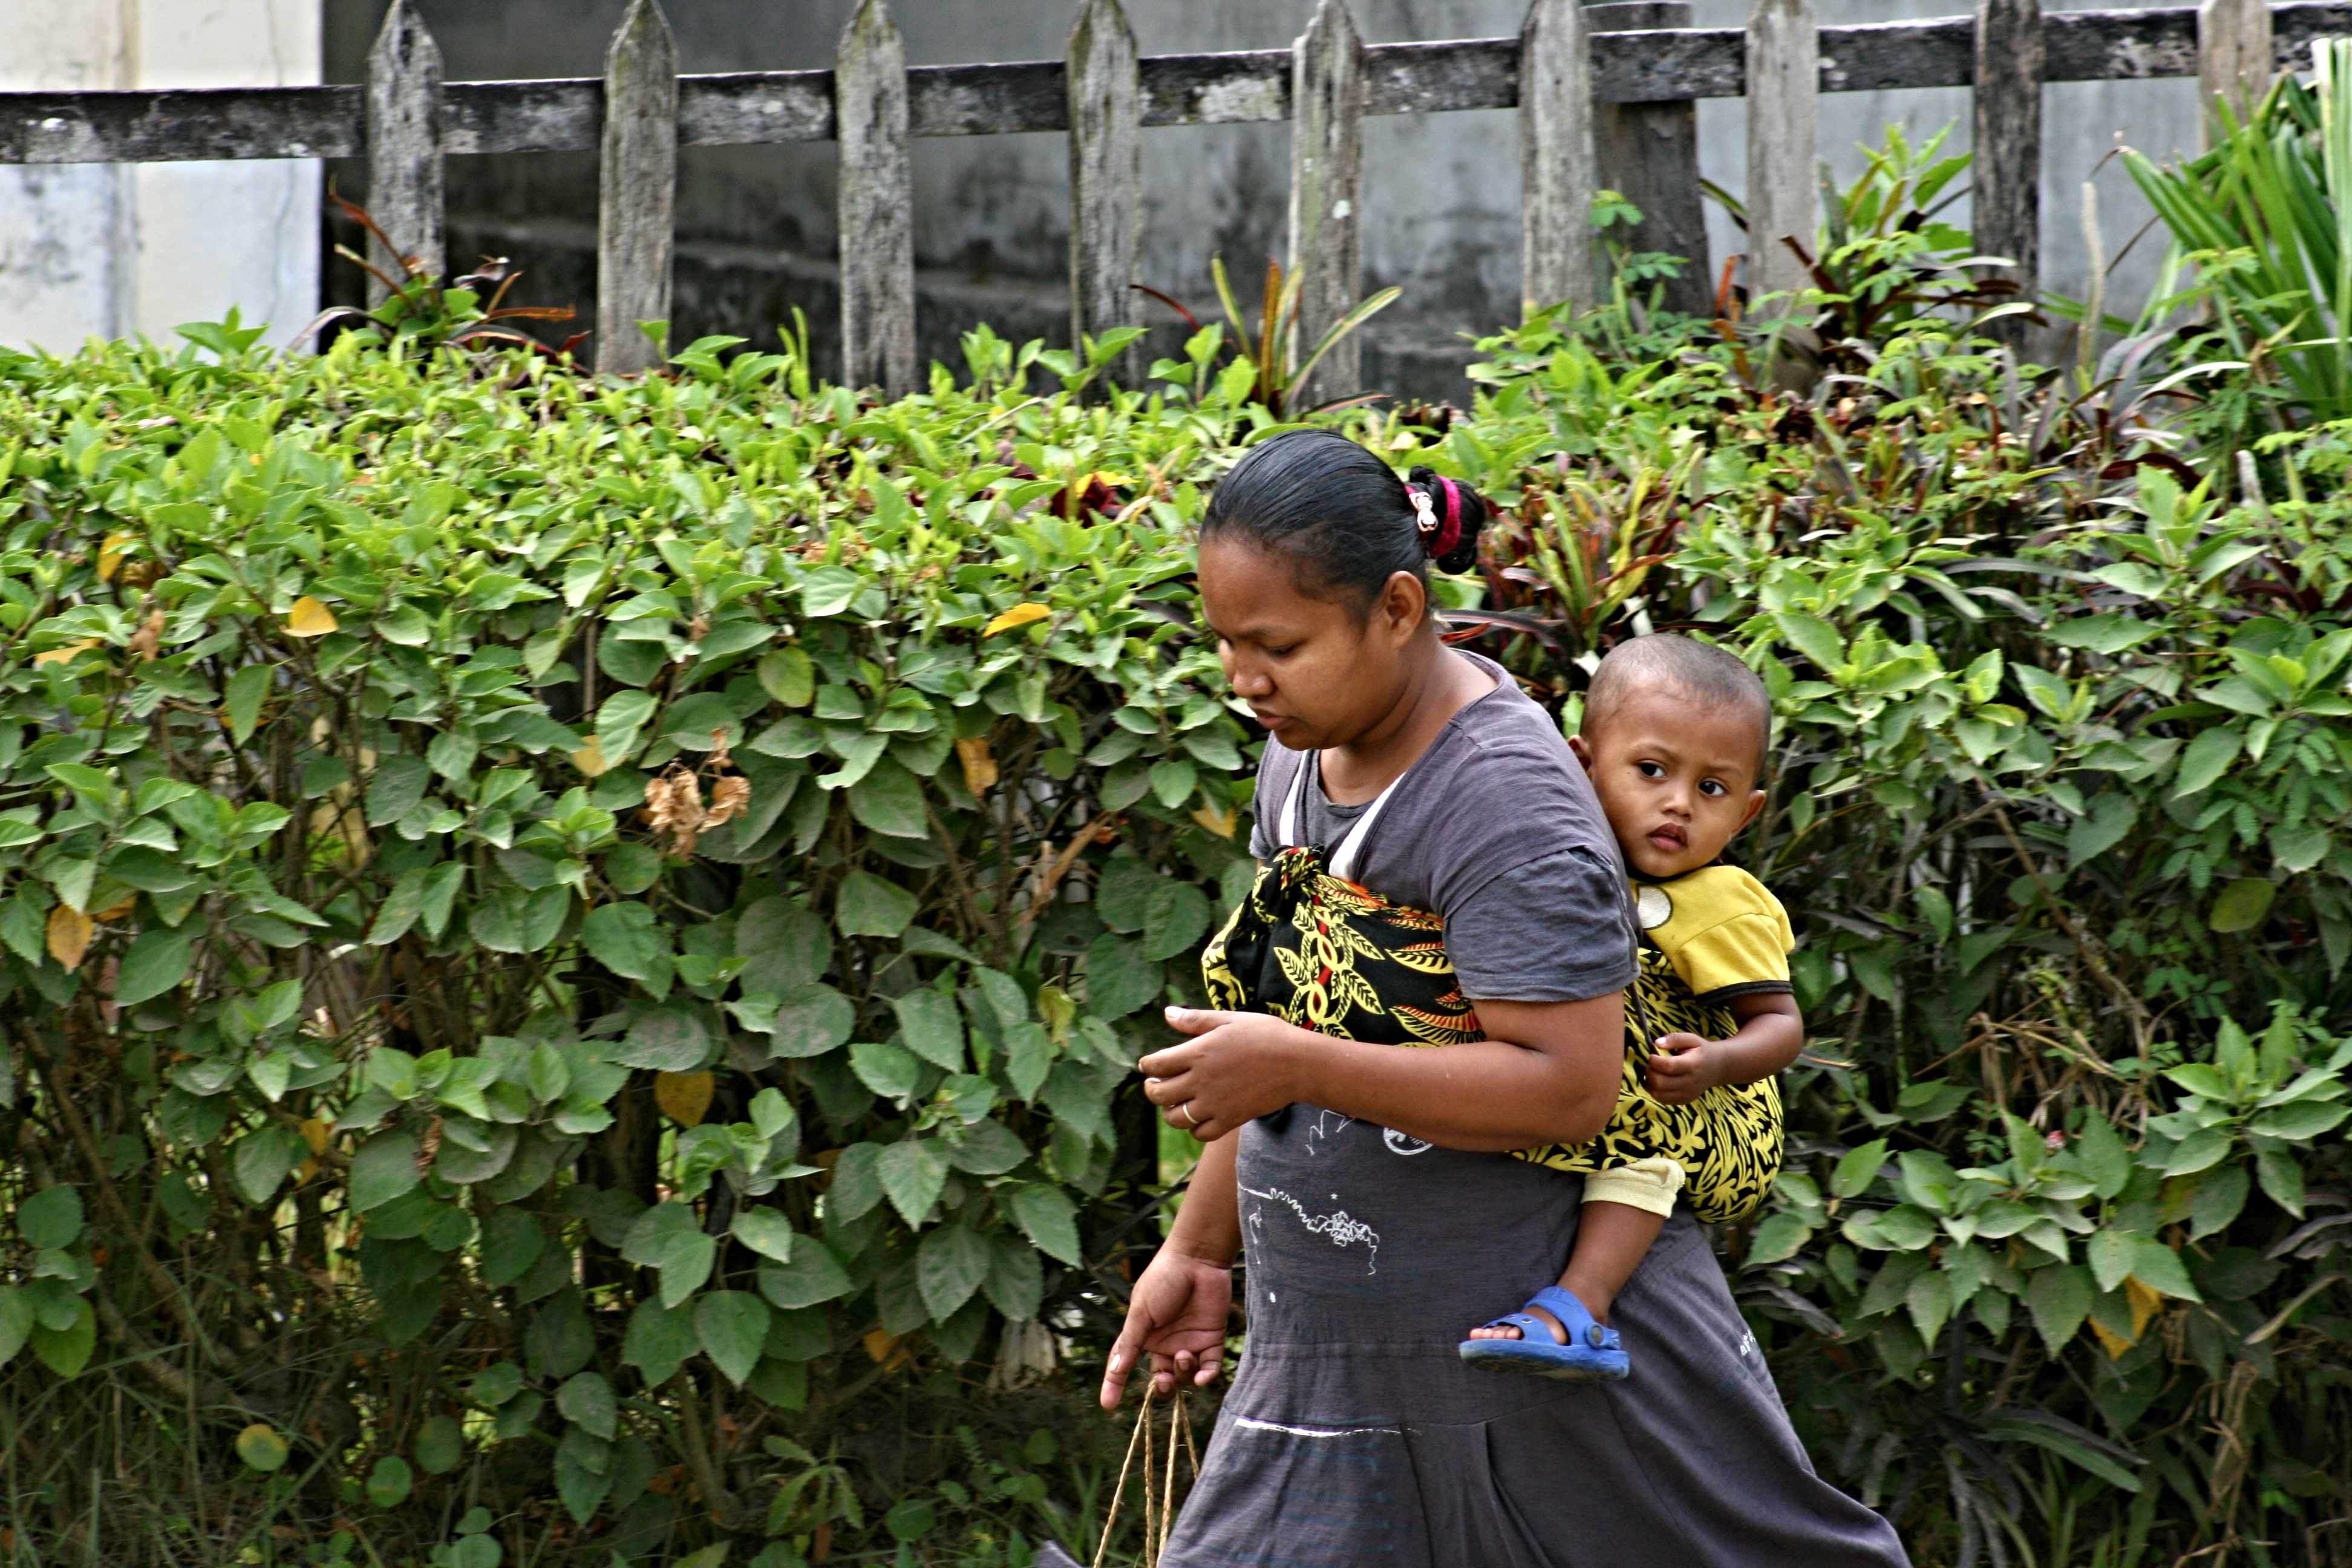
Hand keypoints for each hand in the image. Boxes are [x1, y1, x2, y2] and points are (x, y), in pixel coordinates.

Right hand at [1100, 1246, 1233, 1408]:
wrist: (1197, 1259)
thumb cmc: (1163, 1279)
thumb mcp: (1141, 1312)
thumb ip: (1130, 1343)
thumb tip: (1114, 1371)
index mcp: (1143, 1335)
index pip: (1125, 1364)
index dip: (1115, 1384)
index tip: (1108, 1405)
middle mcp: (1165, 1343)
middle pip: (1161, 1378)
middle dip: (1161, 1387)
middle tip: (1163, 1380)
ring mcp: (1189, 1342)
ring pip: (1184, 1374)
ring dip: (1183, 1372)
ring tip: (1184, 1354)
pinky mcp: (1212, 1339)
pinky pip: (1209, 1367)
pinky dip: (1205, 1376)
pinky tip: (1201, 1376)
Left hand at [1138, 1007, 1302, 1141]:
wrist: (1297, 1063)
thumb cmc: (1265, 1035)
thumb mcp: (1229, 1019)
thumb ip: (1195, 1020)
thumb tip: (1167, 1014)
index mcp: (1198, 1053)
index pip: (1156, 1064)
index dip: (1147, 1065)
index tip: (1148, 1065)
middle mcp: (1201, 1081)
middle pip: (1159, 1094)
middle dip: (1152, 1089)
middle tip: (1156, 1084)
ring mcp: (1215, 1104)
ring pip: (1176, 1118)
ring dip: (1170, 1111)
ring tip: (1175, 1103)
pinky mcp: (1230, 1119)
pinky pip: (1201, 1133)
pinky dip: (1194, 1129)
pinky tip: (1198, 1117)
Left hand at [1646, 1031, 1722, 1105]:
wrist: (1717, 1067)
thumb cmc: (1701, 1051)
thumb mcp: (1692, 1039)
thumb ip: (1675, 1039)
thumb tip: (1657, 1043)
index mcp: (1692, 1065)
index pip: (1668, 1066)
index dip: (1654, 1061)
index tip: (1652, 1055)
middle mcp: (1690, 1082)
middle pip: (1659, 1083)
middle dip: (1650, 1072)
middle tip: (1651, 1065)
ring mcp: (1687, 1094)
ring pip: (1658, 1094)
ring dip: (1650, 1083)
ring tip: (1654, 1073)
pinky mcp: (1684, 1100)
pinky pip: (1662, 1100)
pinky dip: (1655, 1091)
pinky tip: (1659, 1081)